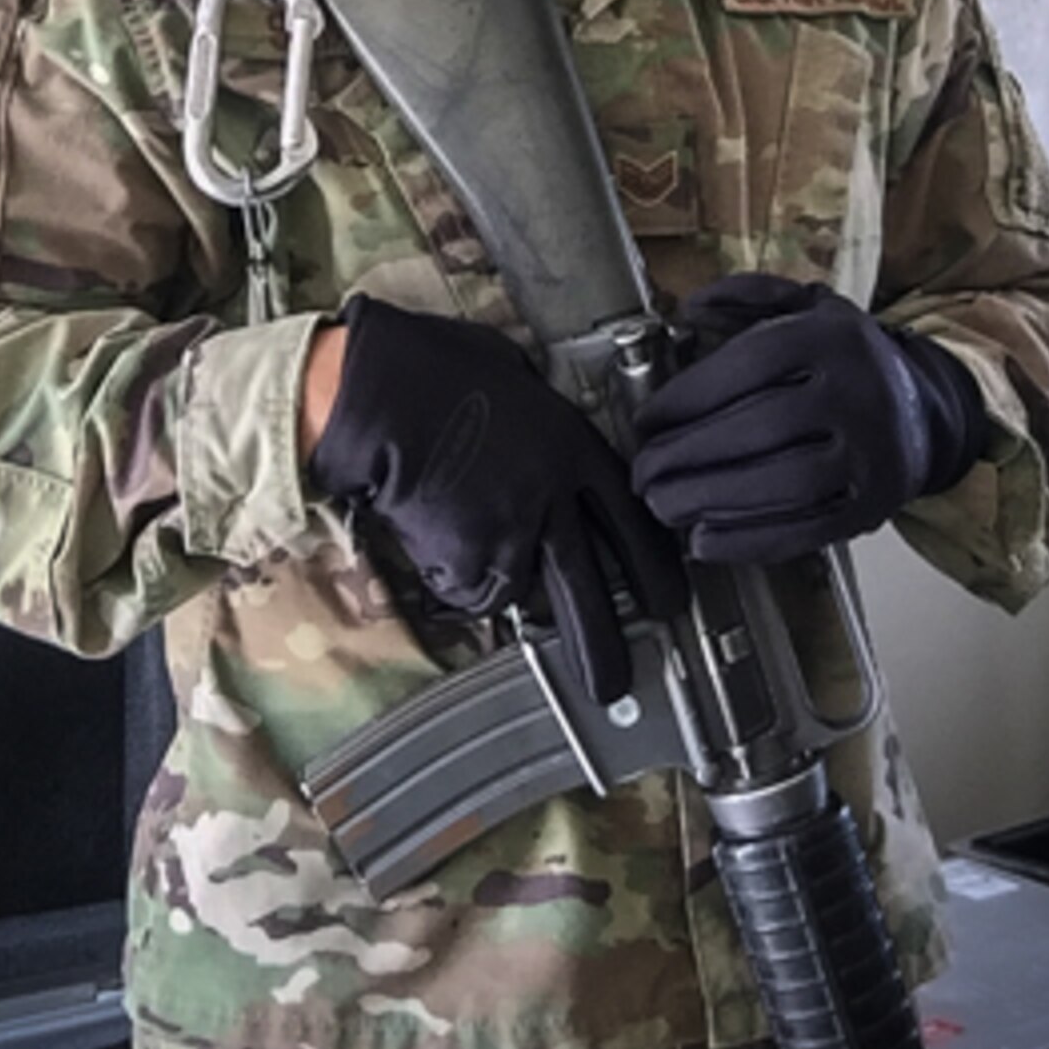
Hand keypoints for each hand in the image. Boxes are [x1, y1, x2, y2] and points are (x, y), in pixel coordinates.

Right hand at [309, 296, 687, 702]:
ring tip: (484, 590)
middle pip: (592, 587)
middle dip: (604, 643)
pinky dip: (450, 577)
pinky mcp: (467, 557)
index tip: (667, 597)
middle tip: (614, 682)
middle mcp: (554, 499)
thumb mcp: (515, 375)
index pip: (631, 520)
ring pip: (521, 593)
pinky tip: (432, 537)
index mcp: (573, 448)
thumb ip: (537, 417)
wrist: (382, 390)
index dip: (652, 565)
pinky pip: (465, 585)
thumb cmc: (434, 366)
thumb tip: (533, 419)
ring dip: (501, 592)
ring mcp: (512, 533)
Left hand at [631, 274, 985, 565]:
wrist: (926, 413)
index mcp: (834, 338)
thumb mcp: (808, 308)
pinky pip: (807, 531)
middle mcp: (859, 394)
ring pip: (784, 483)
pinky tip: (704, 540)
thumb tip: (690, 306)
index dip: (688, 395)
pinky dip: (750, 541)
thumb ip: (748, 296)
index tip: (645, 421)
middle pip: (761, 427)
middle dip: (687, 454)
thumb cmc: (847, 361)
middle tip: (642, 472)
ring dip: (712, 499)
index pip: (750, 364)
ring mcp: (872, 455)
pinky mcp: (874, 508)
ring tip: (663, 505)